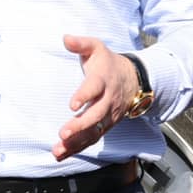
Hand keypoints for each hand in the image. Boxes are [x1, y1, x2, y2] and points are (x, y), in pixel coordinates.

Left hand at [54, 35, 136, 159]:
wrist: (134, 79)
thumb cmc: (108, 64)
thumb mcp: (97, 48)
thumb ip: (81, 44)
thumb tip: (66, 38)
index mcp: (102, 80)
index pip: (94, 88)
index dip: (84, 95)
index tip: (72, 104)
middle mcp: (107, 100)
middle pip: (95, 115)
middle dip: (80, 126)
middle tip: (64, 133)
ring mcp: (107, 115)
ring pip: (93, 131)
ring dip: (76, 142)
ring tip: (58, 150)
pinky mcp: (105, 125)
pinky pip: (92, 138)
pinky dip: (77, 148)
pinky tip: (61, 154)